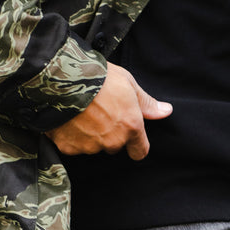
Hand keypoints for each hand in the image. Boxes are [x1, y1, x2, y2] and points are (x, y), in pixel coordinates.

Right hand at [46, 63, 172, 160]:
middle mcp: (112, 141)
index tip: (131, 137)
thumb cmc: (99, 77)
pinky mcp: (68, 147)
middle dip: (110, 133)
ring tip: (82, 112)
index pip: (140, 151)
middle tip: (100, 112)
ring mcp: (89, 146)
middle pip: (115, 146)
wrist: (63, 80)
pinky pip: (74, 145)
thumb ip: (146, 103)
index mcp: (131, 127)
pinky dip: (71, 136)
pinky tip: (69, 118)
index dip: (136, 145)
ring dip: (90, 134)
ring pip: (93, 146)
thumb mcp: (128, 83)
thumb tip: (166, 111)